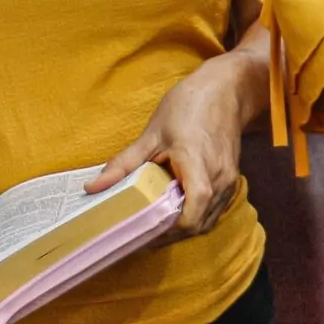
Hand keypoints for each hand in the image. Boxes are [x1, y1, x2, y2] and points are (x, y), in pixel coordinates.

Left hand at [90, 50, 258, 237]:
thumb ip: (124, 163)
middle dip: (172, 234)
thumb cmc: (189, 106)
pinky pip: (215, 208)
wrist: (227, 89)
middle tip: (144, 233)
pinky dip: (197, 215)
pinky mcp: (232, 178)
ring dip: (185, 226)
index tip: (146, 232)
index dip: (170, 230)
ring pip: (209, 220)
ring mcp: (229, 179)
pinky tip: (177, 207)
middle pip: (199, 223)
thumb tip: (92, 187)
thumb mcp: (153, 132)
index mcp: (198, 165)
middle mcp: (219, 177)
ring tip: (158, 223)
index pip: (192, 212)